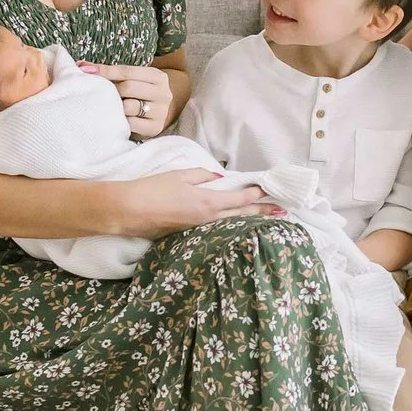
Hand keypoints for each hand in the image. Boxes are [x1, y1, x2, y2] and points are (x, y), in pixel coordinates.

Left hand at [79, 61, 175, 136]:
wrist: (156, 116)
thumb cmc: (138, 95)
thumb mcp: (132, 81)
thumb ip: (110, 73)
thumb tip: (81, 66)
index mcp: (158, 77)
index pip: (127, 71)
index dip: (106, 71)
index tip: (85, 71)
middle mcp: (163, 93)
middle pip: (128, 87)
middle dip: (112, 91)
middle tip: (103, 95)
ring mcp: (161, 112)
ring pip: (129, 106)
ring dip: (116, 107)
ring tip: (111, 107)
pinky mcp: (155, 127)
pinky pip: (130, 123)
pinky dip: (121, 121)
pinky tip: (117, 119)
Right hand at [117, 169, 273, 237]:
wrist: (128, 211)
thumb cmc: (152, 190)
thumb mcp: (179, 175)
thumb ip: (202, 176)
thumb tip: (219, 177)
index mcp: (208, 201)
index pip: (240, 198)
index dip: (257, 193)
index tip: (270, 189)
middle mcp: (208, 218)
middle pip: (242, 215)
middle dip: (263, 212)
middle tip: (283, 210)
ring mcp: (199, 229)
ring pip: (231, 223)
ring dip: (249, 220)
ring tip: (266, 218)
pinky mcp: (189, 235)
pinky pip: (216, 228)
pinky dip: (231, 225)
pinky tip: (237, 224)